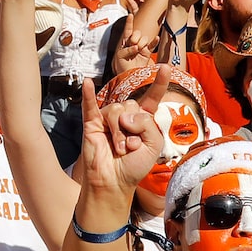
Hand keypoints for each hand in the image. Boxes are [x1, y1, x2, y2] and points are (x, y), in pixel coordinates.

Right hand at [72, 78, 160, 223]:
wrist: (114, 182)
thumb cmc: (134, 166)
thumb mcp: (154, 145)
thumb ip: (148, 124)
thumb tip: (125, 114)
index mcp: (143, 120)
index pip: (151, 98)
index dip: (159, 83)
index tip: (165, 68)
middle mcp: (125, 116)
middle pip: (131, 104)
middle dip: (134, 127)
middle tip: (131, 147)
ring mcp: (108, 118)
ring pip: (116, 110)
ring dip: (120, 133)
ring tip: (119, 149)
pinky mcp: (92, 123)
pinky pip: (90, 105)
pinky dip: (87, 94)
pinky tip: (85, 82)